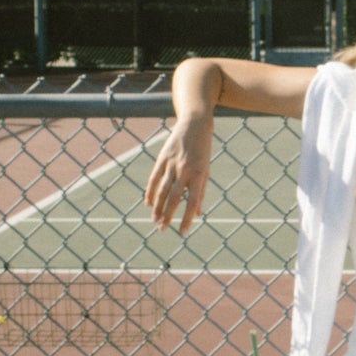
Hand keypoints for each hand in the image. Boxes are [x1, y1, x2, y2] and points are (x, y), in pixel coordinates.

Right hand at [144, 116, 210, 231]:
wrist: (195, 123)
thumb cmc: (203, 150)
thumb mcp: (206, 169)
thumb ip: (200, 191)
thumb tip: (198, 213)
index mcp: (200, 174)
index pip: (192, 202)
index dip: (187, 218)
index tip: (183, 233)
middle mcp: (185, 170)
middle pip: (174, 198)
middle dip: (168, 216)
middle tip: (162, 230)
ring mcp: (172, 163)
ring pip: (162, 190)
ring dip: (158, 208)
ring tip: (154, 221)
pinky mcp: (162, 157)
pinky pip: (154, 178)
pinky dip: (150, 192)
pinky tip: (148, 204)